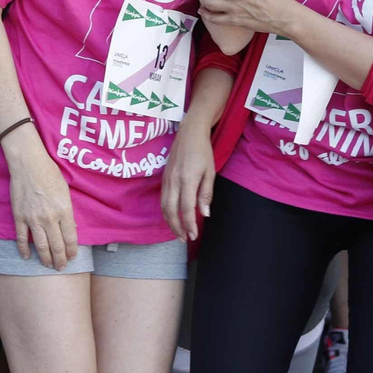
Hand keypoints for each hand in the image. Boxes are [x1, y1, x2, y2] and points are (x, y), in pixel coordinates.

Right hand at [2, 127, 78, 268]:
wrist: (28, 164)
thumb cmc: (50, 173)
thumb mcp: (65, 191)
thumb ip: (67, 211)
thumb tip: (71, 227)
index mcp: (64, 210)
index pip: (70, 238)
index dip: (72, 250)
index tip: (72, 257)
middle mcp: (50, 218)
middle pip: (56, 245)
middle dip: (60, 259)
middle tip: (61, 267)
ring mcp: (33, 219)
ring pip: (40, 245)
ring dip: (45, 258)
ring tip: (48, 266)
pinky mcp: (19, 217)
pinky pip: (22, 238)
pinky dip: (24, 249)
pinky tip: (27, 256)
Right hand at [161, 121, 215, 240]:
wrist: (189, 133)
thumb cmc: (203, 152)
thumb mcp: (210, 172)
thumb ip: (206, 194)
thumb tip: (204, 214)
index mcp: (187, 179)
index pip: (186, 208)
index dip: (189, 224)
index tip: (194, 235)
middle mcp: (173, 181)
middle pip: (170, 210)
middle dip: (176, 227)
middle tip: (184, 239)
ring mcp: (166, 179)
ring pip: (163, 206)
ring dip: (170, 222)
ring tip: (178, 232)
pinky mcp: (163, 178)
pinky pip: (162, 199)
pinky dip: (166, 212)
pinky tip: (173, 217)